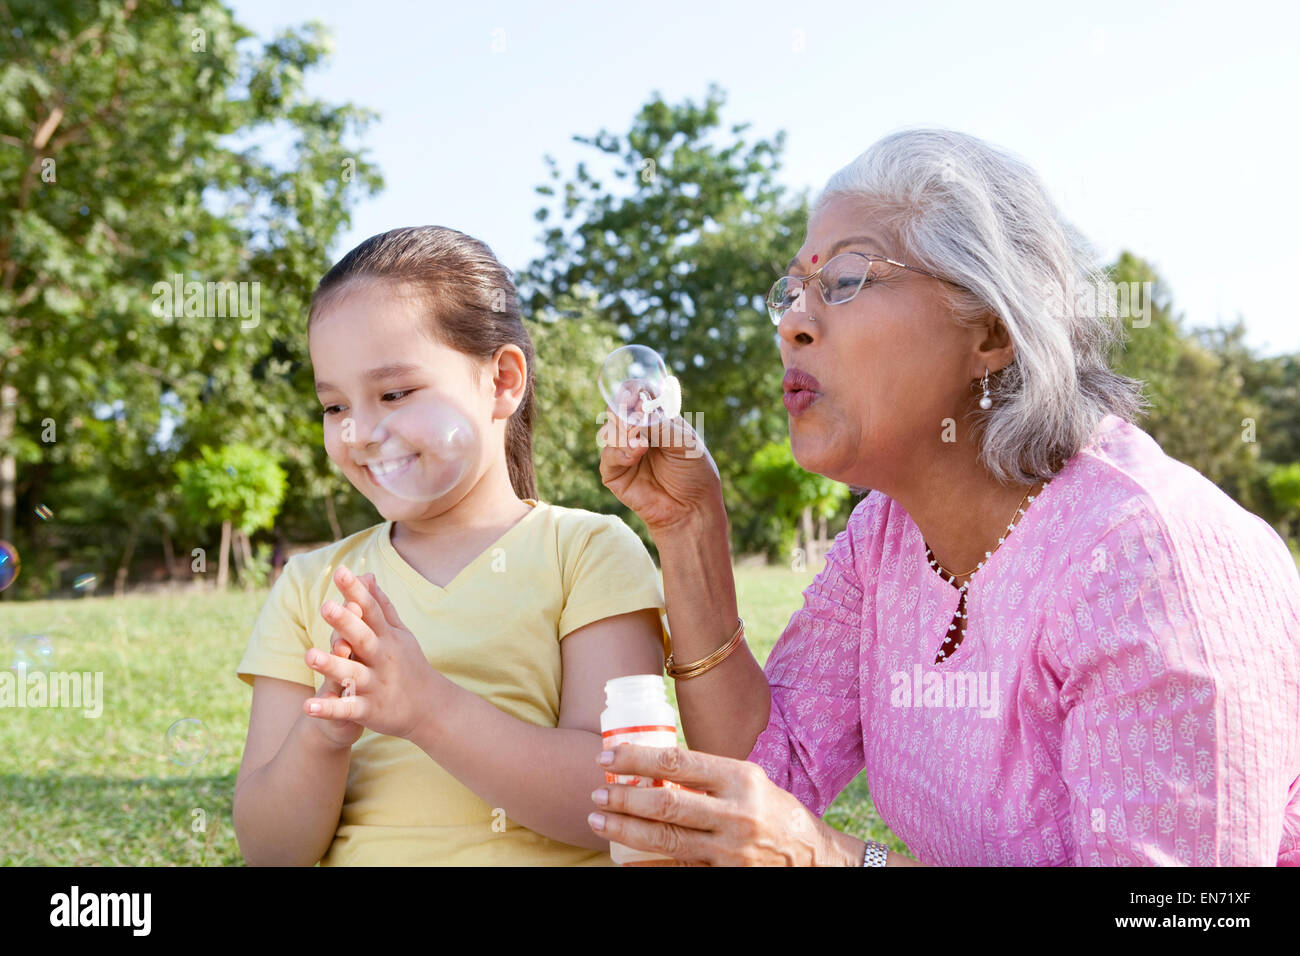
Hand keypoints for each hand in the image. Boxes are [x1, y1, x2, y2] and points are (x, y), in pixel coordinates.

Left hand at [302, 566, 443, 741]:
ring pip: (352, 674)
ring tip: (309, 655)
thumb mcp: (399, 633)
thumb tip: (367, 575)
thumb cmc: (409, 664)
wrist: (431, 707)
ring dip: (331, 665)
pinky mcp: (370, 710)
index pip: (371, 610)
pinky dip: (329, 709)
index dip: (356, 591)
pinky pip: (347, 709)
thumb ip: (381, 605)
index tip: (340, 571)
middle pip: (363, 638)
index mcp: (388, 637)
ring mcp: (377, 685)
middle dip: (345, 622)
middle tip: (325, 605)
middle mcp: (383, 658)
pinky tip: (308, 706)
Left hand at [588, 744, 853, 865]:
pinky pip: (677, 869)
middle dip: (624, 797)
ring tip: (599, 818)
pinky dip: (646, 865)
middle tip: (597, 792)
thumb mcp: (747, 780)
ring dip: (625, 829)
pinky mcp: (726, 875)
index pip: (677, 762)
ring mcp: (730, 850)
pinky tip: (623, 857)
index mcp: (740, 778)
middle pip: (666, 803)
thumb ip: (706, 775)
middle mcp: (736, 813)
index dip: (637, 758)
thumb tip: (653, 763)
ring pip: (666, 839)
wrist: (812, 856)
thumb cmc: (772, 810)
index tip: (607, 757)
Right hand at [598, 397, 723, 536]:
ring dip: (623, 434)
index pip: (636, 395)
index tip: (633, 394)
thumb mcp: (685, 442)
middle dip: (622, 412)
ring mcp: (624, 452)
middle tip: (633, 419)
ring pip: (609, 432)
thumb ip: (661, 425)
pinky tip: (635, 455)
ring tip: (641, 446)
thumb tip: (636, 413)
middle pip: (617, 410)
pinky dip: (619, 453)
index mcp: (655, 419)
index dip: (631, 390)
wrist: (692, 508)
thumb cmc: (694, 473)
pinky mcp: (616, 474)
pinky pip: (608, 457)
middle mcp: (636, 433)